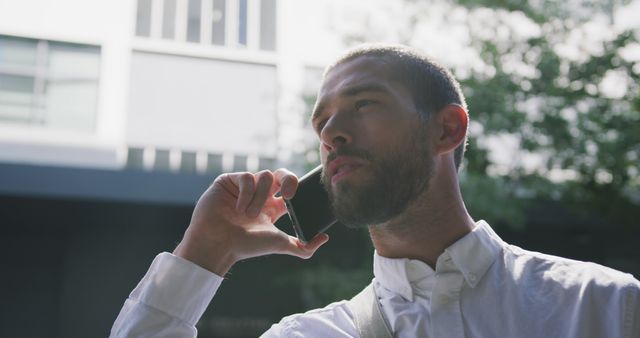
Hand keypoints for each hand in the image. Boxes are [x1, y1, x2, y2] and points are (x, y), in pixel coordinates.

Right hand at [173, 169, 328, 274]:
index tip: (293, 198)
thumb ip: (304, 246)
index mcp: (273, 206)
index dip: (295, 187)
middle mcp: (260, 194)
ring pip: (264, 176)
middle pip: (280, 174)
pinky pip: (246, 177)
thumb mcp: (279, 244)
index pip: (290, 188)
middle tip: (287, 194)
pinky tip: (238, 208)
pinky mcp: (229, 181)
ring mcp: (244, 186)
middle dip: (287, 179)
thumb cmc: (246, 246)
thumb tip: (325, 238)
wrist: (218, 245)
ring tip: (249, 215)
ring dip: (260, 197)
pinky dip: (246, 193)